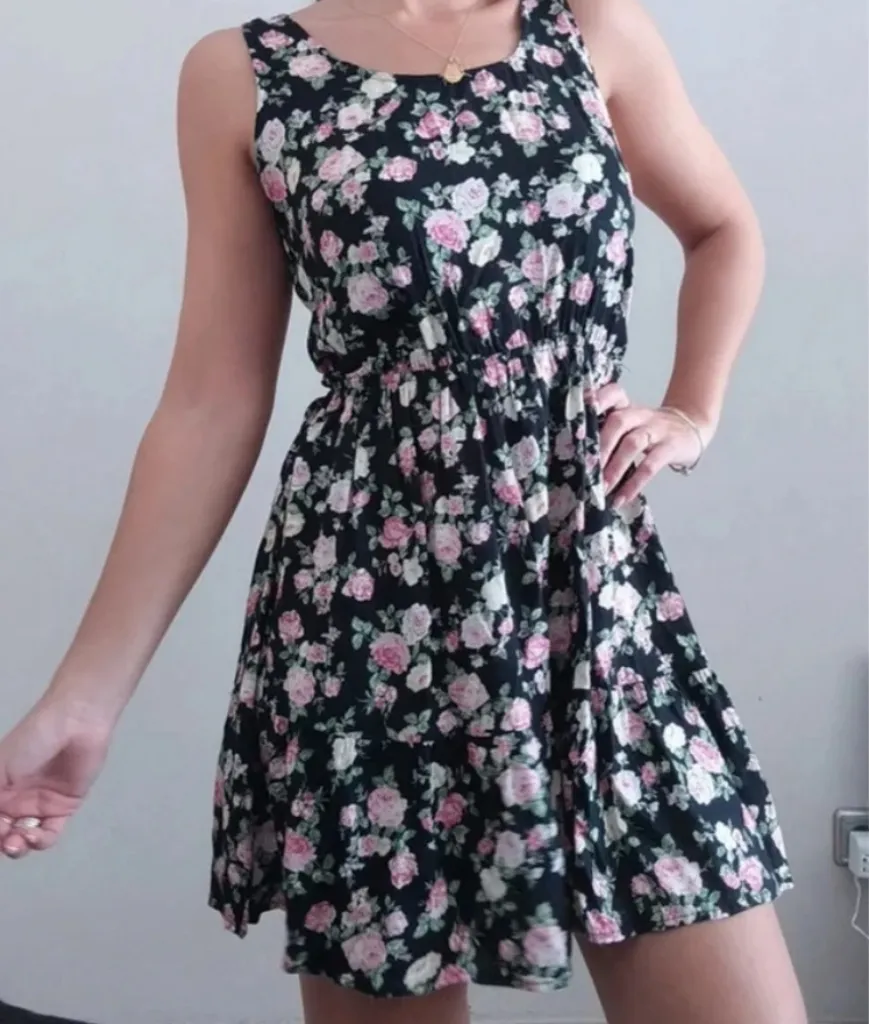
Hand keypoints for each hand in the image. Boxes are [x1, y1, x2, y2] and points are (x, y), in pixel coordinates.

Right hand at [0, 697, 111, 858]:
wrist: (74, 726)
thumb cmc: (31, 741)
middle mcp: (16, 800)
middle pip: (3, 832)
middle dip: (1, 842)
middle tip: (5, 838)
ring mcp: (39, 805)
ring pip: (23, 838)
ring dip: (17, 846)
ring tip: (17, 841)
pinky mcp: (64, 808)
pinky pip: (49, 834)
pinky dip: (39, 841)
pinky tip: (34, 835)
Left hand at [593, 383, 712, 506]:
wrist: (691, 428)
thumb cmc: (650, 431)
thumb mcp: (631, 424)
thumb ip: (608, 432)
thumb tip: (577, 458)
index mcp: (626, 407)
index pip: (613, 394)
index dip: (598, 399)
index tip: (582, 408)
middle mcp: (639, 415)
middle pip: (618, 421)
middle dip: (600, 446)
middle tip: (586, 469)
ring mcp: (656, 430)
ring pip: (632, 444)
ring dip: (614, 468)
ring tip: (601, 488)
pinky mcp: (670, 447)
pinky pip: (651, 465)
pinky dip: (635, 483)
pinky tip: (622, 498)